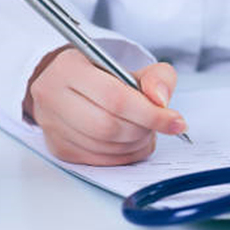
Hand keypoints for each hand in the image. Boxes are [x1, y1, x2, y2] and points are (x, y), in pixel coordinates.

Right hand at [23, 47, 186, 165]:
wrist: (70, 87)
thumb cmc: (102, 78)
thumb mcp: (132, 68)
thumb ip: (156, 77)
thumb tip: (161, 100)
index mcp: (69, 68)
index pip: (116, 98)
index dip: (150, 114)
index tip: (176, 122)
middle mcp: (52, 97)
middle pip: (109, 126)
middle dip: (143, 130)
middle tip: (158, 125)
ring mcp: (52, 126)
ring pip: (105, 147)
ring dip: (135, 144)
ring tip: (145, 131)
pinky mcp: (59, 149)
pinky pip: (100, 161)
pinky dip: (124, 156)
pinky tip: (131, 143)